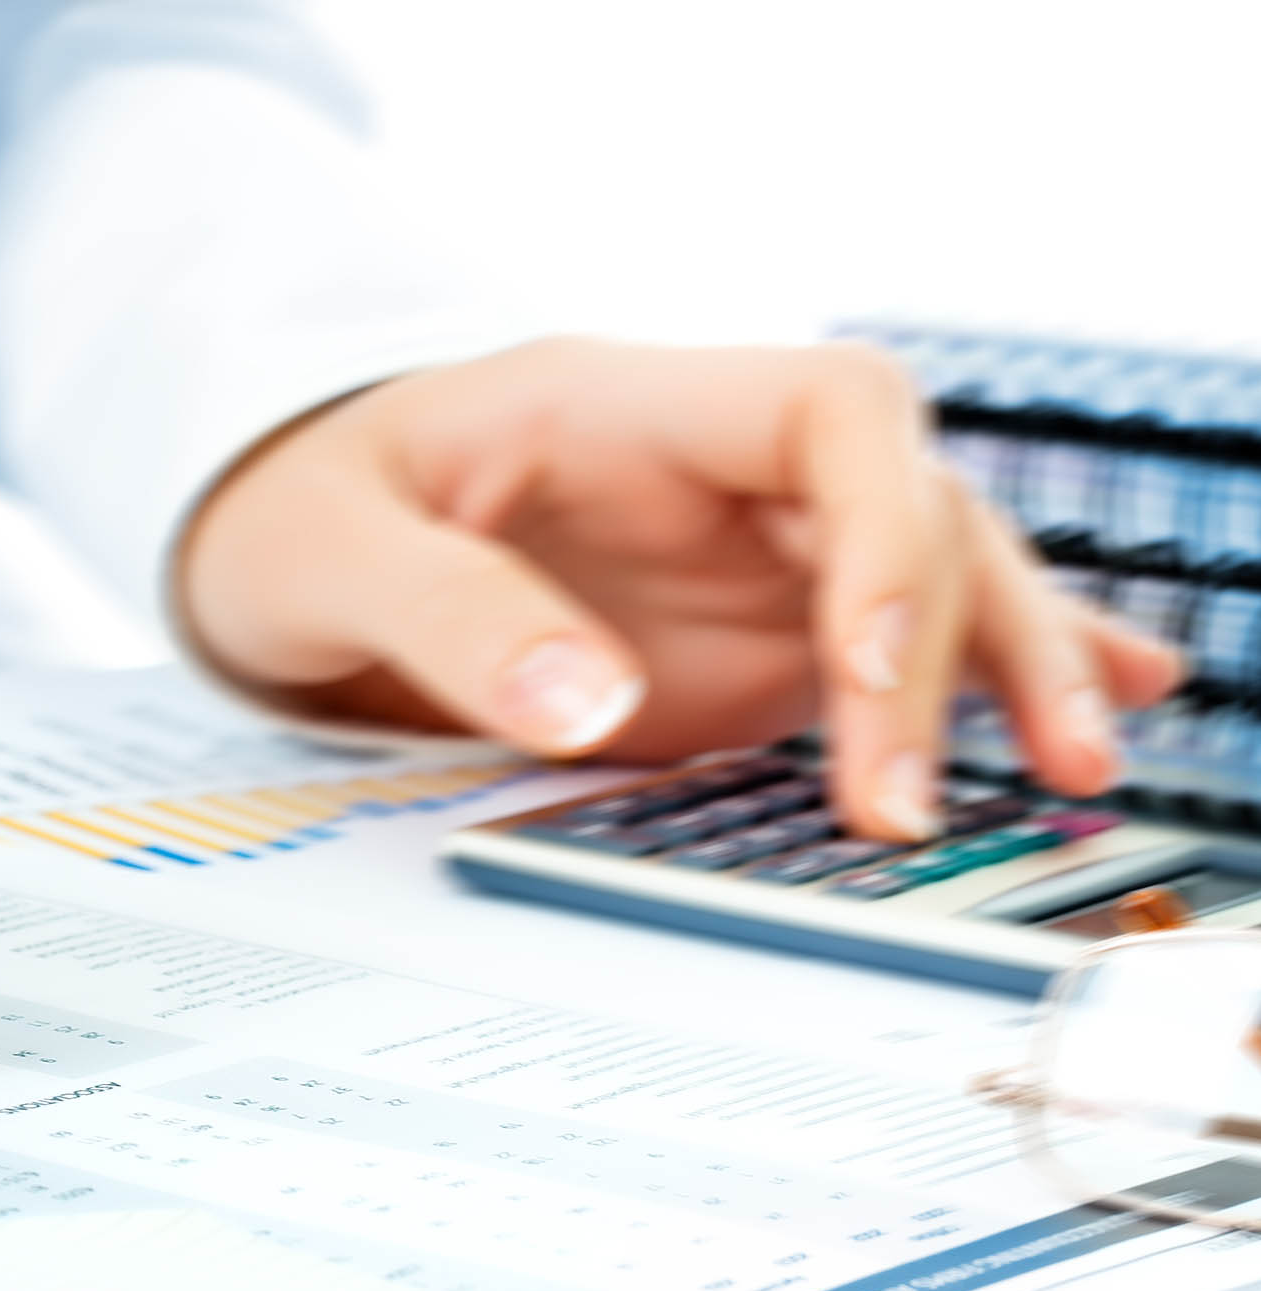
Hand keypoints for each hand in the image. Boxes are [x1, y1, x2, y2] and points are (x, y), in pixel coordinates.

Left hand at [178, 338, 1181, 839]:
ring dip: (1006, 667)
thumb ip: (447, 615)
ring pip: (928, 579)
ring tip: (1084, 767)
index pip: (829, 415)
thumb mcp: (325, 556)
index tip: (859, 665)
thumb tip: (593, 707)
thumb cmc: (293, 517)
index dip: (880, 530)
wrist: (285, 548)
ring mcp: (741, 558)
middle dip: (944, 645)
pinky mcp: (742, 640)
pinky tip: (1082, 719)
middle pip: (908, 508)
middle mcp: (713, 474)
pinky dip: (984, 676)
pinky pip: (886, 650)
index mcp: (622, 410)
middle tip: (915, 801)